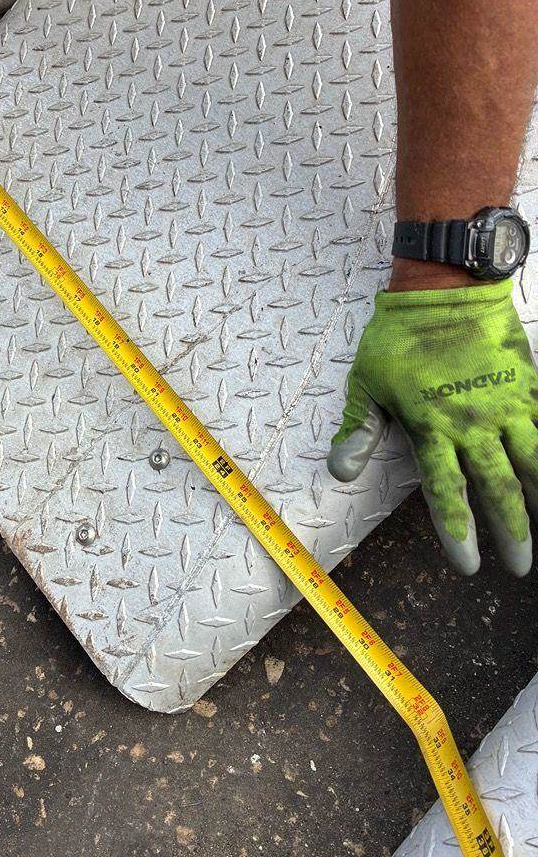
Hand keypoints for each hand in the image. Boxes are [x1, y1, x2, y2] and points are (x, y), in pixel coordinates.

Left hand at [327, 281, 537, 575]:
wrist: (444, 289)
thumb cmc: (399, 335)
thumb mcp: (366, 382)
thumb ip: (359, 429)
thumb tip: (339, 472)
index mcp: (430, 428)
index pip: (446, 492)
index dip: (457, 532)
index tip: (468, 564)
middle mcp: (473, 424)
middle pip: (496, 489)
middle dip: (509, 533)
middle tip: (519, 567)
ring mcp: (507, 406)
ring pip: (533, 464)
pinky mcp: (528, 387)